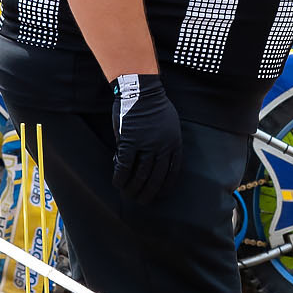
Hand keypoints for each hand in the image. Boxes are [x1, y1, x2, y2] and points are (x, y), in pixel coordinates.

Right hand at [110, 73, 182, 205]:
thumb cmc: (154, 105)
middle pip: (156, 177)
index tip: (160, 194)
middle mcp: (163, 147)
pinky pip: (125, 165)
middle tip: (143, 202)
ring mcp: (147, 145)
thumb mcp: (169, 124)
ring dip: (134, 188)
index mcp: (175, 143)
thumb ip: (165, 142)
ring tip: (128, 196)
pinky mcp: (130, 141)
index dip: (166, 185)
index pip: (172, 171)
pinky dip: (121, 176)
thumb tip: (156, 159)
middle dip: (149, 192)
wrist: (141, 89)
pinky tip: (117, 183)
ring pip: (140, 174)